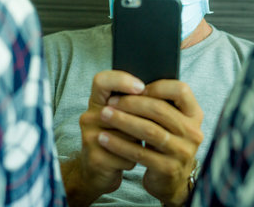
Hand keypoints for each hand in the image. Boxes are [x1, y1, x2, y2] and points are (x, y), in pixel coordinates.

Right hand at [61, 70, 145, 205]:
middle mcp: (89, 116)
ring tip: (140, 145)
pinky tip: (130, 161)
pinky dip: (134, 159)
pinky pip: (126, 155)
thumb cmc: (118, 140)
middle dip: (141, 120)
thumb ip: (135, 105)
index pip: (102, 80)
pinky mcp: (95, 158)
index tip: (141, 87)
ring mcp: (89, 137)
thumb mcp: (123, 118)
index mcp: (97, 102)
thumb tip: (164, 93)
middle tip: (153, 126)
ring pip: (128, 134)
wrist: (98, 173)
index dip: (121, 80)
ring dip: (140, 142)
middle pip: (121, 109)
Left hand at [98, 79, 203, 205]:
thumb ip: (161, 104)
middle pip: (160, 110)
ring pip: (149, 130)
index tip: (135, 87)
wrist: (170, 181)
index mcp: (194, 115)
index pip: (182, 90)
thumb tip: (132, 81)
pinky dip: (119, 144)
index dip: (157, 86)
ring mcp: (183, 152)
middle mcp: (193, 132)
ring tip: (104, 115)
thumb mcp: (170, 123)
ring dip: (123, 121)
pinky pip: (140, 153)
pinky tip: (105, 138)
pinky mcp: (168, 169)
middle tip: (110, 101)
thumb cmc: (165, 143)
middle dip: (131, 103)